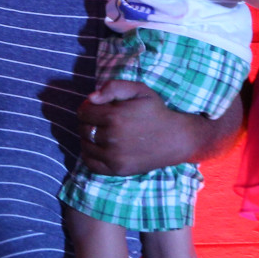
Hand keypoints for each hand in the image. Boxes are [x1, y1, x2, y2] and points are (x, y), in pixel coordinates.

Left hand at [79, 80, 196, 174]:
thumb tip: (91, 98)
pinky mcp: (117, 169)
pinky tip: (99, 148)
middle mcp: (111, 138)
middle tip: (100, 121)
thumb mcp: (139, 90)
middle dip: (88, 122)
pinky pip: (90, 163)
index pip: (84, 112)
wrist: (175, 138)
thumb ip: (113, 88)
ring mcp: (113, 156)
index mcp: (114, 116)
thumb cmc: (156, 112)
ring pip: (85, 146)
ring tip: (102, 133)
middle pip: (83, 129)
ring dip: (89, 138)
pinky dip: (90, 155)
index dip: (88, 108)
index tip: (96, 109)